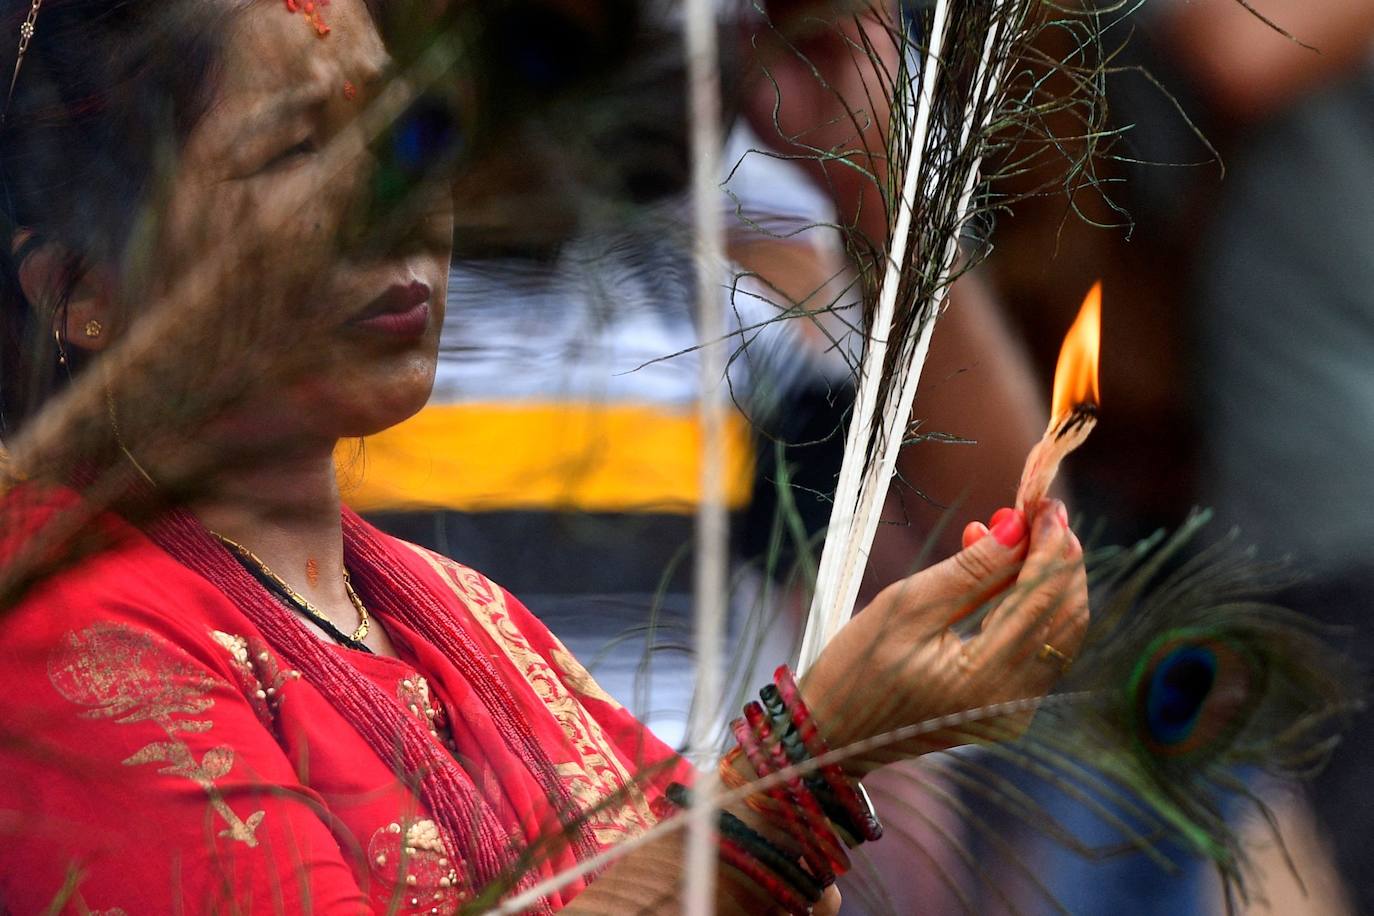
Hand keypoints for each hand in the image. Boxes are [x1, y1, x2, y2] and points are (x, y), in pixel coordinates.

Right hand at [802, 499, 1088, 774]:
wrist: (834, 734)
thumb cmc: (857, 668)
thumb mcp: (906, 606)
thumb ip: (970, 569)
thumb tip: (1017, 528)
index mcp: (985, 680)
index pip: (1040, 600)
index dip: (1049, 547)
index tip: (1046, 504)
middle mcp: (1013, 702)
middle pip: (1064, 618)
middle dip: (1058, 560)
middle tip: (1041, 513)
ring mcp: (1015, 711)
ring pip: (1058, 632)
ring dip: (1046, 580)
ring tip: (1016, 534)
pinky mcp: (1009, 710)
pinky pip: (1039, 649)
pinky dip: (1029, 606)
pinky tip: (1002, 572)